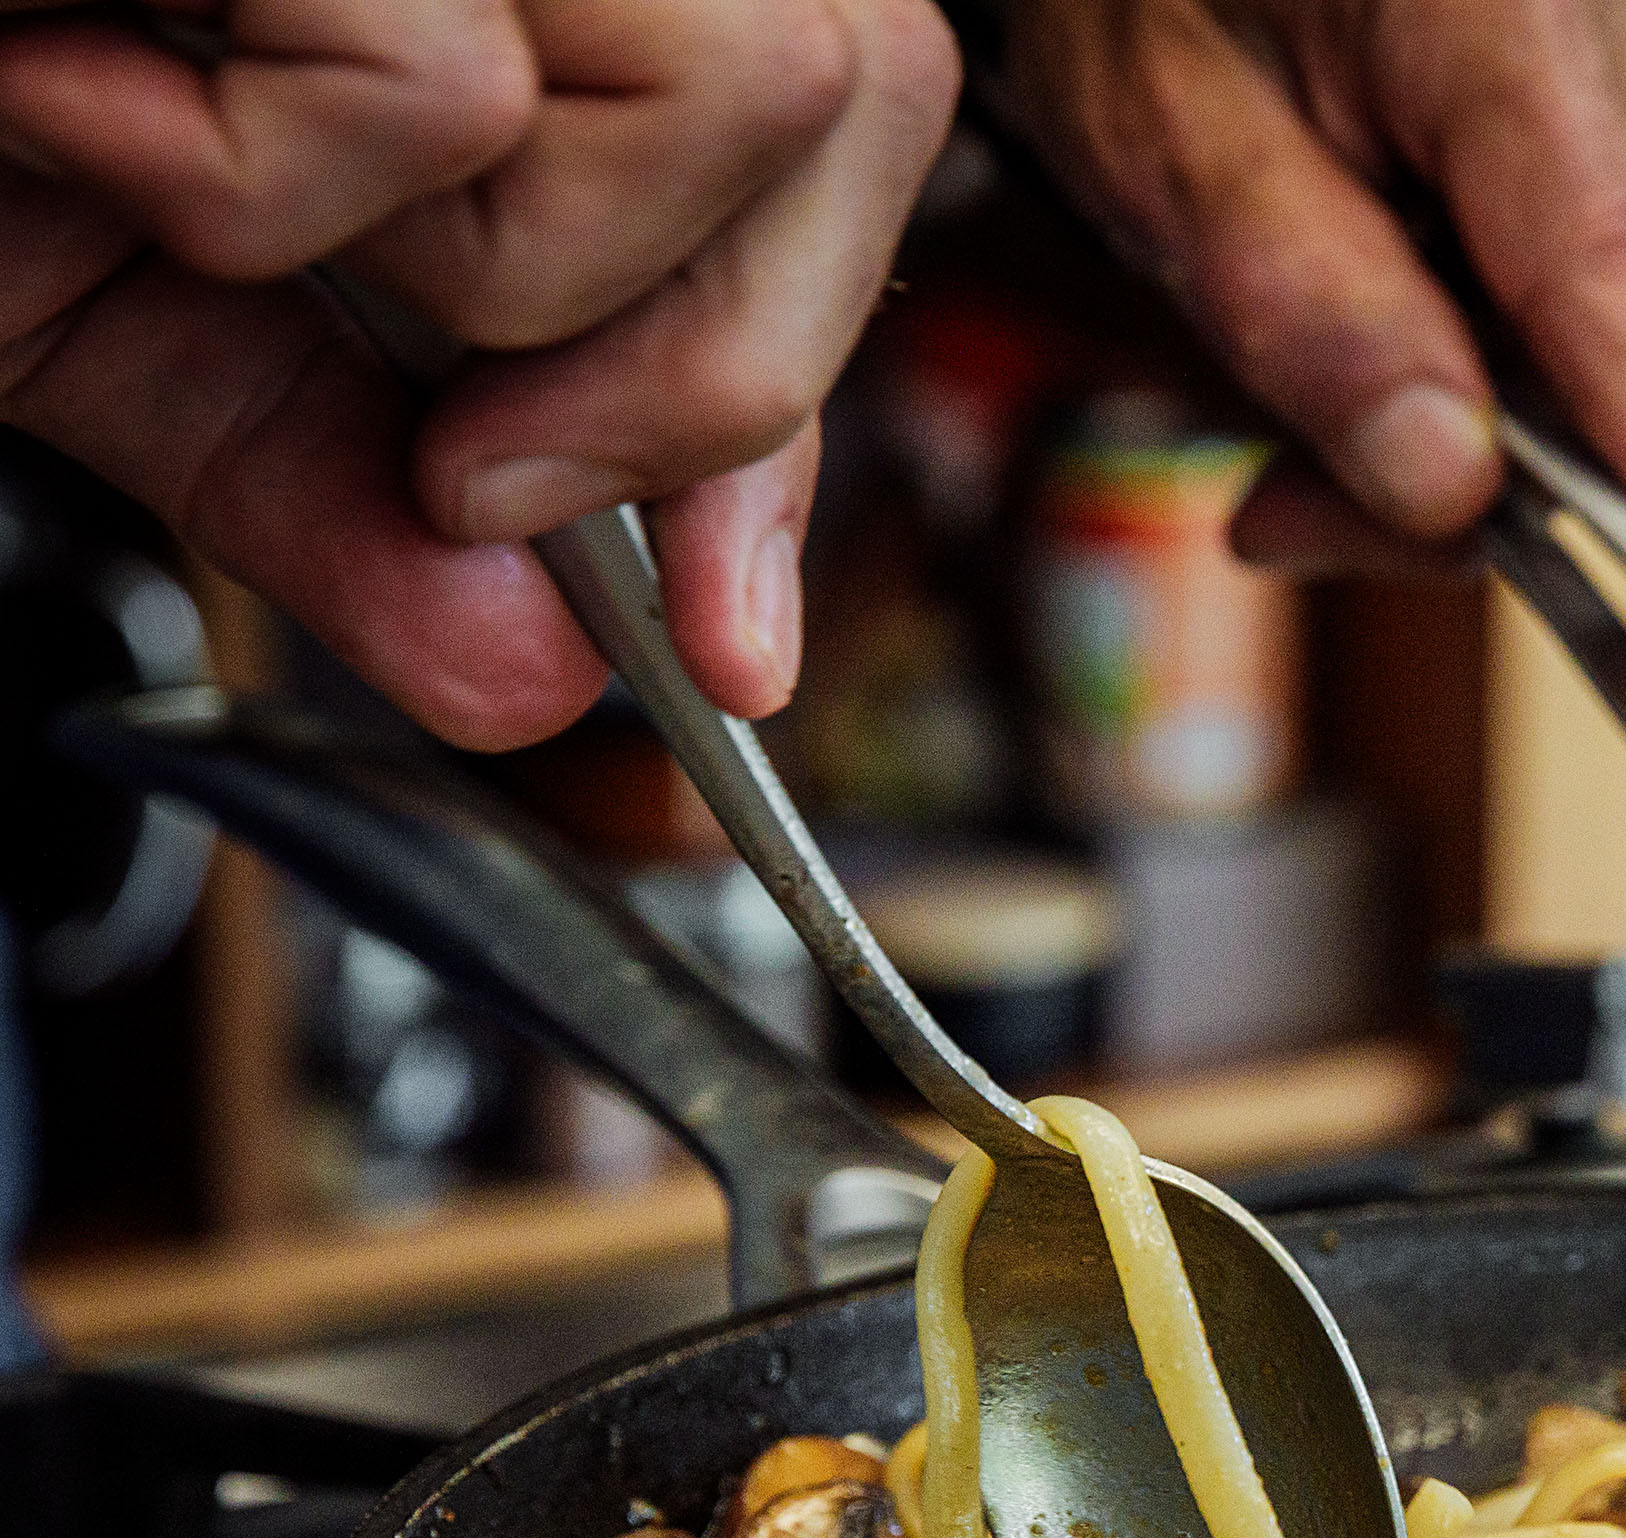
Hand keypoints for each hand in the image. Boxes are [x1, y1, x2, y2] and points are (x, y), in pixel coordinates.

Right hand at [0, 1, 959, 745]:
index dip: (798, 378)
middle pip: (849, 86)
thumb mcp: (124, 305)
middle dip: (677, 365)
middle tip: (459, 447)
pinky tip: (83, 96)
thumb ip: (345, 478)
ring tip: (217, 198)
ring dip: (483, 258)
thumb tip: (537, 675)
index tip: (716, 627)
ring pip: (725, 84)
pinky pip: (443, 90)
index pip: (851, 99)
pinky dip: (256, 178)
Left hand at [1001, 0, 1625, 625]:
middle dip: (1476, 461)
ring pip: (1612, 323)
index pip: (1614, 285)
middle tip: (1290, 492)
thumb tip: (1450, 485)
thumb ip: (1308, 313)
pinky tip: (1402, 251)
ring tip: (1326, 301)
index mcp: (1505, 8)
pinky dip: (1506, 307)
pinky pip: (1611, 261)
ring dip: (1481, 385)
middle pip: (1613, 341)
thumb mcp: (1162, 135)